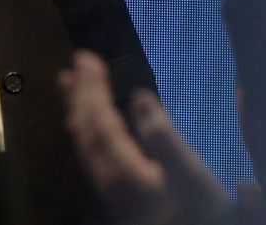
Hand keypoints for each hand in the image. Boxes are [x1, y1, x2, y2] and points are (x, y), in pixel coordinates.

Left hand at [60, 51, 229, 224]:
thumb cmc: (197, 212)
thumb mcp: (191, 177)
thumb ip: (165, 138)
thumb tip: (139, 96)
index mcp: (122, 169)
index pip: (99, 119)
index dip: (92, 87)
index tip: (86, 57)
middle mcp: (106, 177)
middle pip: (87, 129)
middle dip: (81, 94)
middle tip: (77, 62)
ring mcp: (108, 188)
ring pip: (84, 141)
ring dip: (77, 108)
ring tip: (68, 83)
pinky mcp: (114, 196)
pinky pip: (89, 153)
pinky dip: (83, 129)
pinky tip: (82, 124)